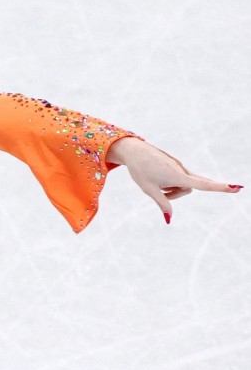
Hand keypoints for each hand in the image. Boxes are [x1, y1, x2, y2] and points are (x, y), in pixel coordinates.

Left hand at [106, 137, 242, 222]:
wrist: (134, 151)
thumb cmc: (140, 170)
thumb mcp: (149, 189)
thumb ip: (162, 203)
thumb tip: (169, 219)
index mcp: (178, 176)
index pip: (203, 184)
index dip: (220, 188)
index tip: (237, 188)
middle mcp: (182, 170)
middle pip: (187, 189)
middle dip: (175, 194)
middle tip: (158, 190)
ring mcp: (179, 166)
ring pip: (181, 184)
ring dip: (170, 188)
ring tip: (154, 181)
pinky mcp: (175, 164)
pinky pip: (177, 178)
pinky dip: (168, 182)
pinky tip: (156, 176)